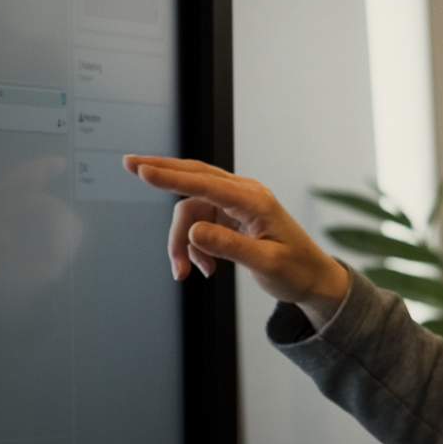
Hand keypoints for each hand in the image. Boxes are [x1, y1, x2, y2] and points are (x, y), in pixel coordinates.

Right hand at [124, 155, 350, 323]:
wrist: (313, 278)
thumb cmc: (296, 270)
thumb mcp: (265, 263)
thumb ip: (230, 247)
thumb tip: (195, 233)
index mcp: (254, 201)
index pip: (206, 183)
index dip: (172, 177)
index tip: (144, 170)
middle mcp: (244, 196)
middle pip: (194, 177)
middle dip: (162, 174)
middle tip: (129, 165)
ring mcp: (235, 205)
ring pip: (191, 211)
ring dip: (182, 242)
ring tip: (186, 271)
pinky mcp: (230, 217)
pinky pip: (198, 225)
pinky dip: (194, 247)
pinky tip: (205, 268)